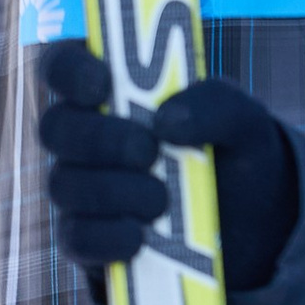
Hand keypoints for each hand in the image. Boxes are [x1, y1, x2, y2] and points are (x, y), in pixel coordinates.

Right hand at [37, 40, 300, 290]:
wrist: (248, 226)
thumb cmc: (231, 154)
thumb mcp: (244, 121)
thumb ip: (215, 102)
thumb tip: (168, 121)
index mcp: (111, 92)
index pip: (62, 66)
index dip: (69, 70)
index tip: (102, 84)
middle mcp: (84, 137)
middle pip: (55, 128)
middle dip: (100, 139)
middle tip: (147, 151)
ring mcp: (80, 189)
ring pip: (64, 184)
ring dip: (114, 191)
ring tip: (162, 201)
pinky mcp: (87, 239)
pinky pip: (75, 237)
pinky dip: (106, 237)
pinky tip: (139, 239)